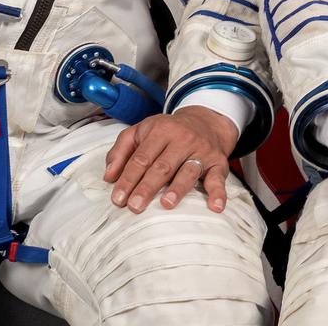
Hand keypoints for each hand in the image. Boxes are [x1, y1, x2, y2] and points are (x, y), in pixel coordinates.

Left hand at [104, 107, 239, 212]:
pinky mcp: (218, 163)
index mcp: (161, 131)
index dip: (128, 179)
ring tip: (166, 204)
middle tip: (135, 206)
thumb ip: (121, 150)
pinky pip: (219, 179)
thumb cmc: (168, 131)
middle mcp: (182, 139)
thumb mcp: (141, 130)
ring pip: (188, 171)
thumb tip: (108, 176)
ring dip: (178, 189)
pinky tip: (215, 207)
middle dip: (147, 187)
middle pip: (162, 166)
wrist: (206, 120)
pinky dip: (219, 193)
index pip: (141, 158)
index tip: (118, 199)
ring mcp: (202, 151)